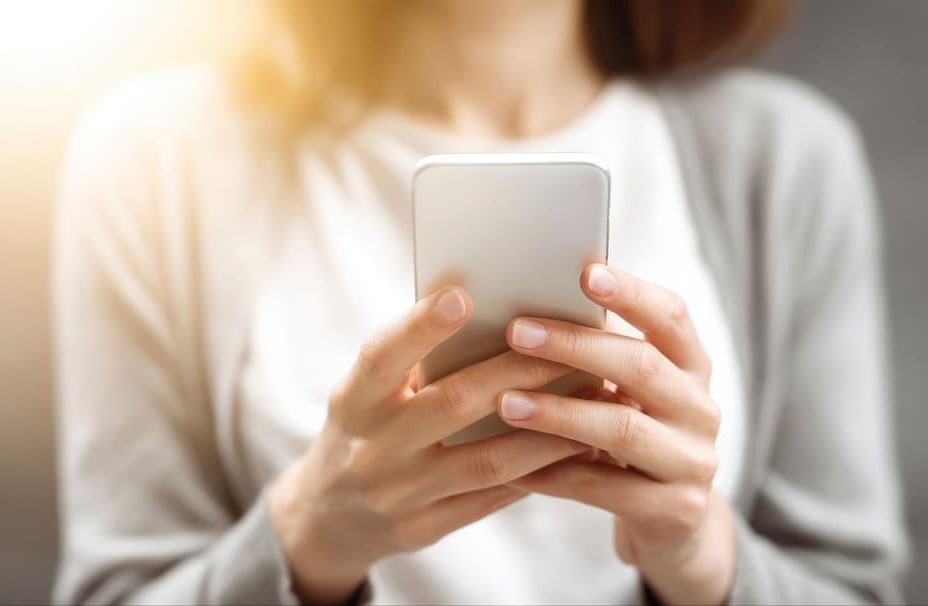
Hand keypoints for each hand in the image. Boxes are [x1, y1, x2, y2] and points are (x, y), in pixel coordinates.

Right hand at [267, 287, 589, 604]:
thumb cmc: (363, 428)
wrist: (329, 515)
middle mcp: (373, 449)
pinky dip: (541, 470)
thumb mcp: (365, 392)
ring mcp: (401, 495)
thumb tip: (489, 307)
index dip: (419, 327)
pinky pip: (496, 498)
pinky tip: (581, 445)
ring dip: (551, 428)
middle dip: (521, 371)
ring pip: (489, 460)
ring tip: (598, 396)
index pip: (382, 359)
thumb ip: (411, 359)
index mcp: (353, 402)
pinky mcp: (428, 527)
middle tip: (573, 344)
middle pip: (453, 405)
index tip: (464, 294)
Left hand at [497, 264, 735, 605]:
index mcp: (691, 365)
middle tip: (517, 332)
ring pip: (623, 428)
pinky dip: (553, 475)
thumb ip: (599, 352)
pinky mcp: (676, 509)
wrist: (672, 522)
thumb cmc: (630, 434)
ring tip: (506, 402)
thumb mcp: (628, 390)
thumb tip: (527, 304)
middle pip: (643, 366)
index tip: (585, 272)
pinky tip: (512, 467)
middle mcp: (701, 408)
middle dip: (576, 346)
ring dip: (558, 413)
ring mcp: (693, 461)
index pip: (672, 316)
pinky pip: (604, 489)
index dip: (632, 292)